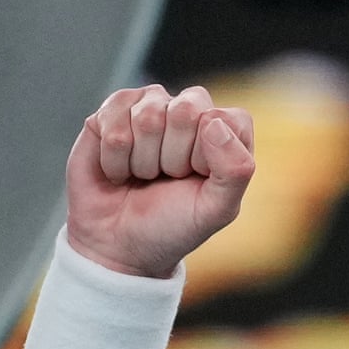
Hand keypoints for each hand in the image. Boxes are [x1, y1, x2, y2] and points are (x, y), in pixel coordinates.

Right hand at [64, 85, 254, 277]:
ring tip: (144, 175)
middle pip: (184, 111)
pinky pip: (113, 120)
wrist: (120, 244)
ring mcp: (151, 105)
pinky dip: (114, 158)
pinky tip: (119, 169)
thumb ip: (235, 170)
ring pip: (147, 117)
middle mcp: (192, 110)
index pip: (224, 119)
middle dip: (172, 157)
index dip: (206, 156)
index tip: (196, 178)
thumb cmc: (174, 224)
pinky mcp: (113, 109)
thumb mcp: (217, 210)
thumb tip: (213, 122)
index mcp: (227, 130)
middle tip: (168, 177)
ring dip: (142, 160)